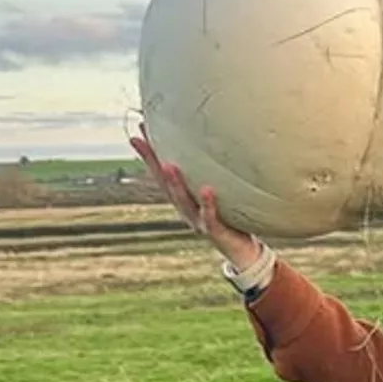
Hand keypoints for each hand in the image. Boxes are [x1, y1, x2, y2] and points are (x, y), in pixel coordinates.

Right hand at [128, 123, 261, 269]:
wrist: (243, 252)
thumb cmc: (232, 219)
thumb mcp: (221, 194)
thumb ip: (216, 174)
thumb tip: (222, 141)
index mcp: (185, 198)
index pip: (163, 173)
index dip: (150, 153)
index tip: (140, 129)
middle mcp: (186, 209)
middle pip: (165, 183)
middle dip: (152, 162)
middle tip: (142, 140)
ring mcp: (198, 221)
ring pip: (183, 200)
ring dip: (175, 183)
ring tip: (168, 165)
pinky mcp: (215, 232)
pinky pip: (210, 216)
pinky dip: (208, 203)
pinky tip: (207, 189)